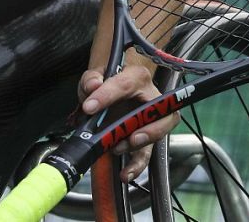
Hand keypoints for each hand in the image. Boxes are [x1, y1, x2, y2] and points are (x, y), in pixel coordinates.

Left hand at [79, 64, 176, 181]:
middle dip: (148, 127)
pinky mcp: (146, 137)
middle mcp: (151, 97)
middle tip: (130, 137)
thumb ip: (91, 79)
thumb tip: (93, 85)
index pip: (125, 85)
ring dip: (140, 146)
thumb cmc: (108, 81)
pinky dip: (137, 165)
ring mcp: (151, 119)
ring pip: (157, 134)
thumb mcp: (96, 75)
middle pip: (159, 112)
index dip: (107, 96)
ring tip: (118, 149)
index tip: (89, 107)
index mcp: (137, 77)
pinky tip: (126, 173)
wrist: (113, 89)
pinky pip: (147, 153)